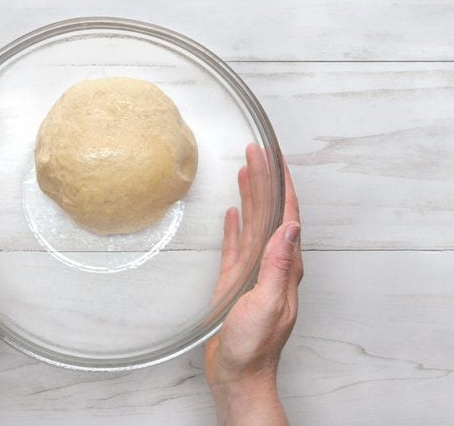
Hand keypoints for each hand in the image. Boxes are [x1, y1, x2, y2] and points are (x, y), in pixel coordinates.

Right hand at [205, 144, 301, 423]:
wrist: (239, 372)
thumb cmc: (255, 345)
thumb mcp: (268, 303)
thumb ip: (278, 264)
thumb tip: (291, 226)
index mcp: (284, 266)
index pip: (288, 215)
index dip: (283, 184)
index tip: (276, 157)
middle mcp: (272, 263)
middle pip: (270, 212)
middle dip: (265, 180)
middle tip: (255, 151)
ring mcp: (253, 270)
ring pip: (253, 223)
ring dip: (250, 196)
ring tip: (244, 170)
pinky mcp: (236, 280)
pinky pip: (237, 244)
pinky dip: (235, 225)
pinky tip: (232, 212)